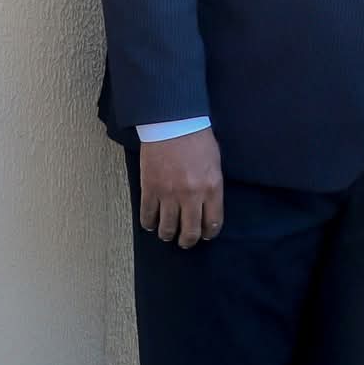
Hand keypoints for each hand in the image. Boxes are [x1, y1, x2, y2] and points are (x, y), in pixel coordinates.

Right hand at [138, 128, 223, 247]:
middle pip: (190, 232)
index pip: (212, 223)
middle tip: (185, 242)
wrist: (172, 122)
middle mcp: (191, 195)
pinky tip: (151, 224)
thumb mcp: (215, 163)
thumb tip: (209, 205)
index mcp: (212, 188)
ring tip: (167, 234)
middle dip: (188, 241)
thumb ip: (213, 186)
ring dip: (167, 235)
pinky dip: (148, 223)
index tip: (205, 236)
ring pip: (167, 228)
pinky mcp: (150, 189)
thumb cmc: (196, 138)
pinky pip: (148, 215)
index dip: (208, 234)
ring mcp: (169, 194)